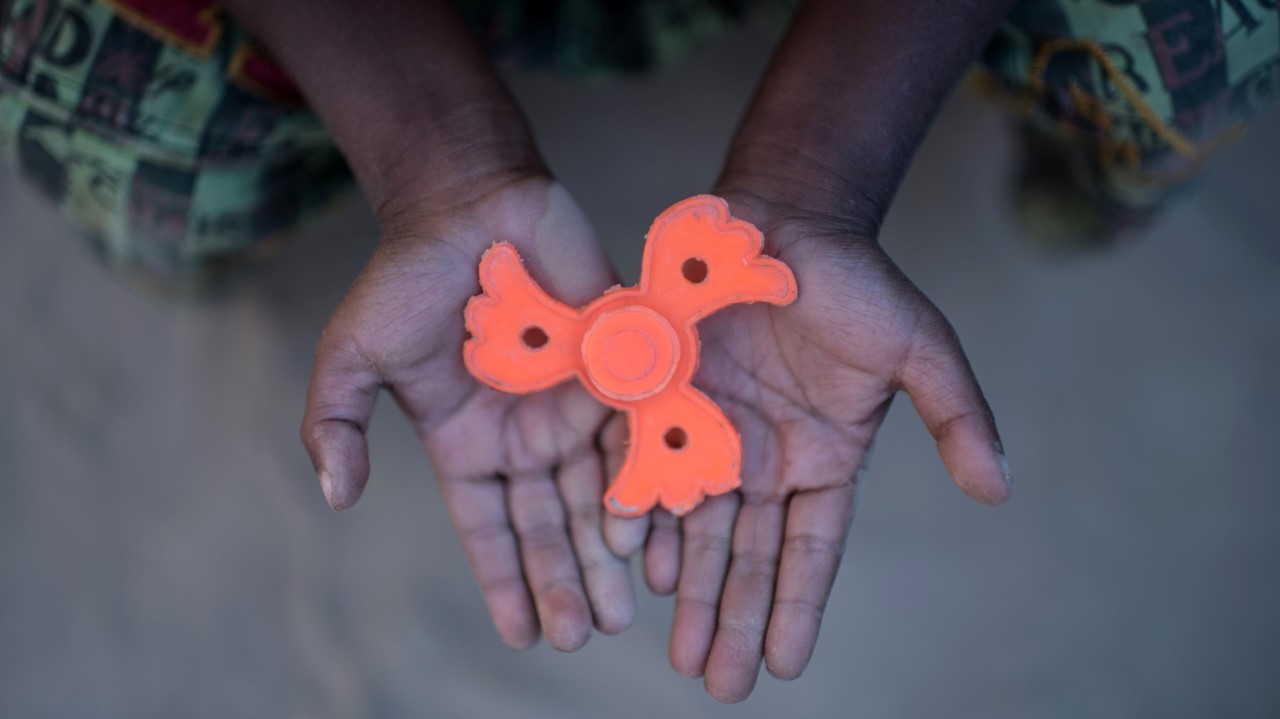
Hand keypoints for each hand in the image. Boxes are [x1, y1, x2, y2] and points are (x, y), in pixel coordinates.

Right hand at [301, 174, 635, 650]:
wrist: (469, 203)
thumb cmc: (408, 277)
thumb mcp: (355, 355)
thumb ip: (338, 424)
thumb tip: (334, 498)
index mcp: (469, 443)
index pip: (489, 529)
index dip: (505, 581)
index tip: (523, 635)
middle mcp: (525, 434)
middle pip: (550, 523)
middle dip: (566, 580)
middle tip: (585, 633)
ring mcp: (572, 403)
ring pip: (598, 492)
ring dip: (610, 550)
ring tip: (623, 604)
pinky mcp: (616, 365)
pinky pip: (634, 433)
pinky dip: (643, 481)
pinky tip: (650, 528)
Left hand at [630, 189, 1010, 701]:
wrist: (781, 216)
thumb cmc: (856, 281)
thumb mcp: (921, 346)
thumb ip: (955, 417)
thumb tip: (1000, 491)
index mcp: (822, 459)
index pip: (809, 550)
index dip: (796, 607)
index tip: (781, 666)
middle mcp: (763, 459)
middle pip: (745, 556)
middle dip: (732, 619)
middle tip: (717, 684)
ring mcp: (708, 432)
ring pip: (693, 527)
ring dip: (684, 589)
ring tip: (673, 649)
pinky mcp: (660, 398)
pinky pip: (646, 466)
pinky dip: (640, 512)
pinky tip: (630, 557)